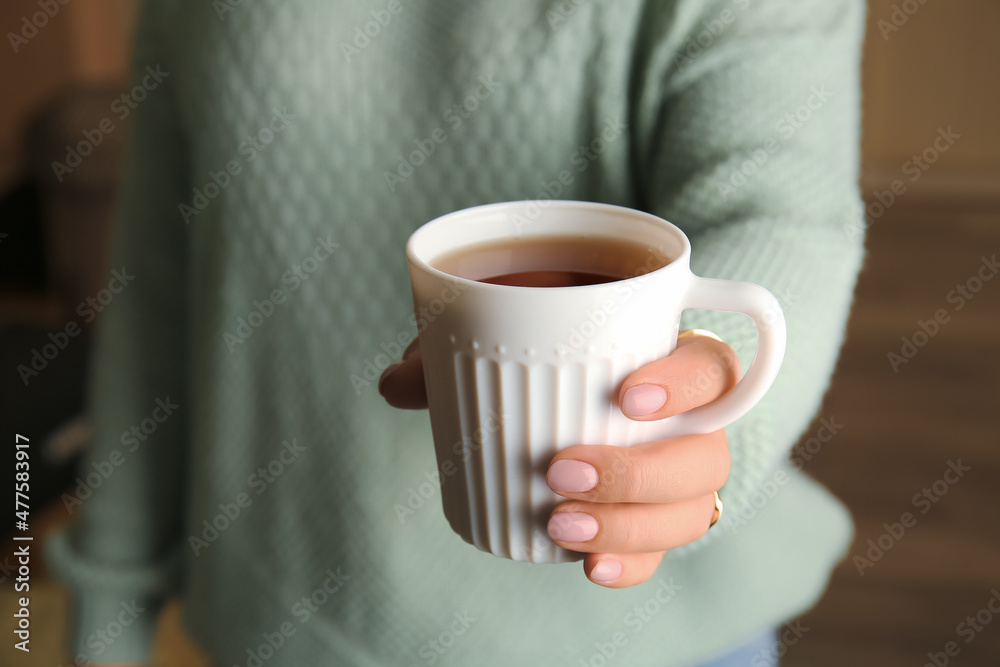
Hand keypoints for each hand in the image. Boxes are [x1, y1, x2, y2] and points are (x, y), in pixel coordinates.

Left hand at [379, 331, 737, 588]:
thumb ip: (458, 349)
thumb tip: (397, 383)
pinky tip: (590, 568)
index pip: (713, 367)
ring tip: (560, 527)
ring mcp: (680, 473)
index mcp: (671, 356)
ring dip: (630, 526)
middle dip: (638, 475)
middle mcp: (691, 420)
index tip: (626, 398)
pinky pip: (663, 549)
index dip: (683, 385)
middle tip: (561, 472)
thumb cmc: (544, 343)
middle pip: (705, 456)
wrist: (560, 382)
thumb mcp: (507, 332)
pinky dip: (632, 563)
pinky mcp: (657, 516)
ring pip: (693, 510)